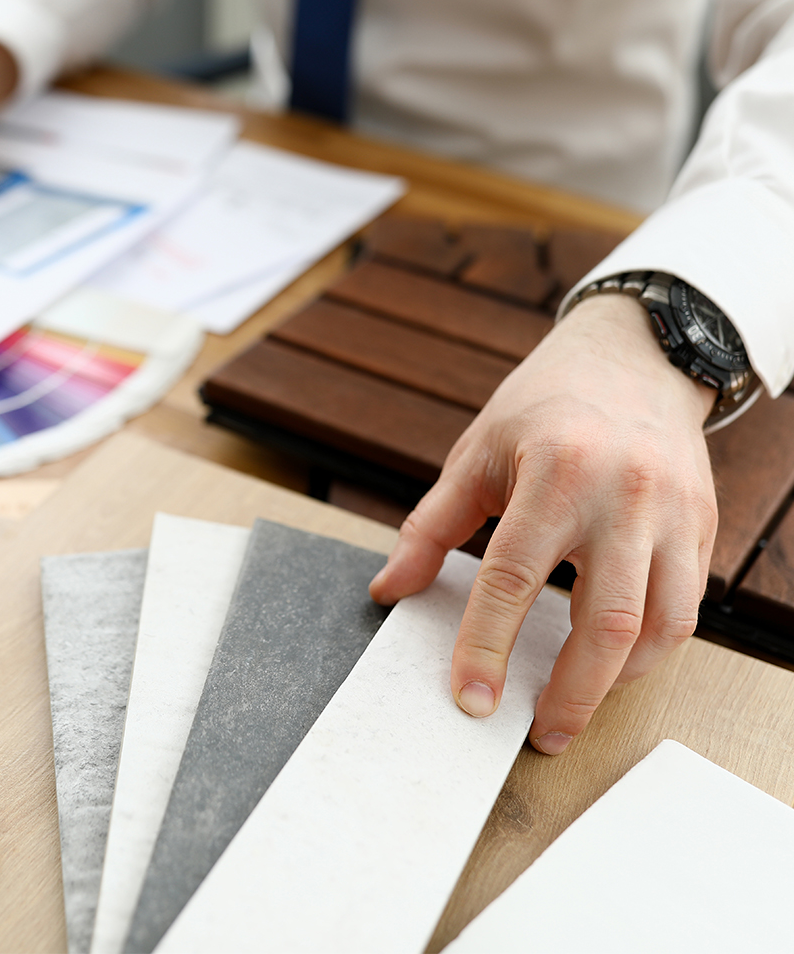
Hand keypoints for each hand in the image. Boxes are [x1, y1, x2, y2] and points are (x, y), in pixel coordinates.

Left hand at [369, 293, 717, 753]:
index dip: (485, 646)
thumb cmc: (543, 405)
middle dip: (571, 693)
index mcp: (554, 474)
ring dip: (619, 680)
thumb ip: (430, 527)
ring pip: (662, 625)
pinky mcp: (702, 525)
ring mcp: (673, 513)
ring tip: (575, 705)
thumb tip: (388, 590)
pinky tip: (613, 661)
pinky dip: (651, 647)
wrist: (634, 355)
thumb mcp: (475, 454)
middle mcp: (622, 497)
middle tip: (539, 734)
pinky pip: (686, 606)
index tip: (469, 699)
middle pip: (607, 621)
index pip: (512, 579)